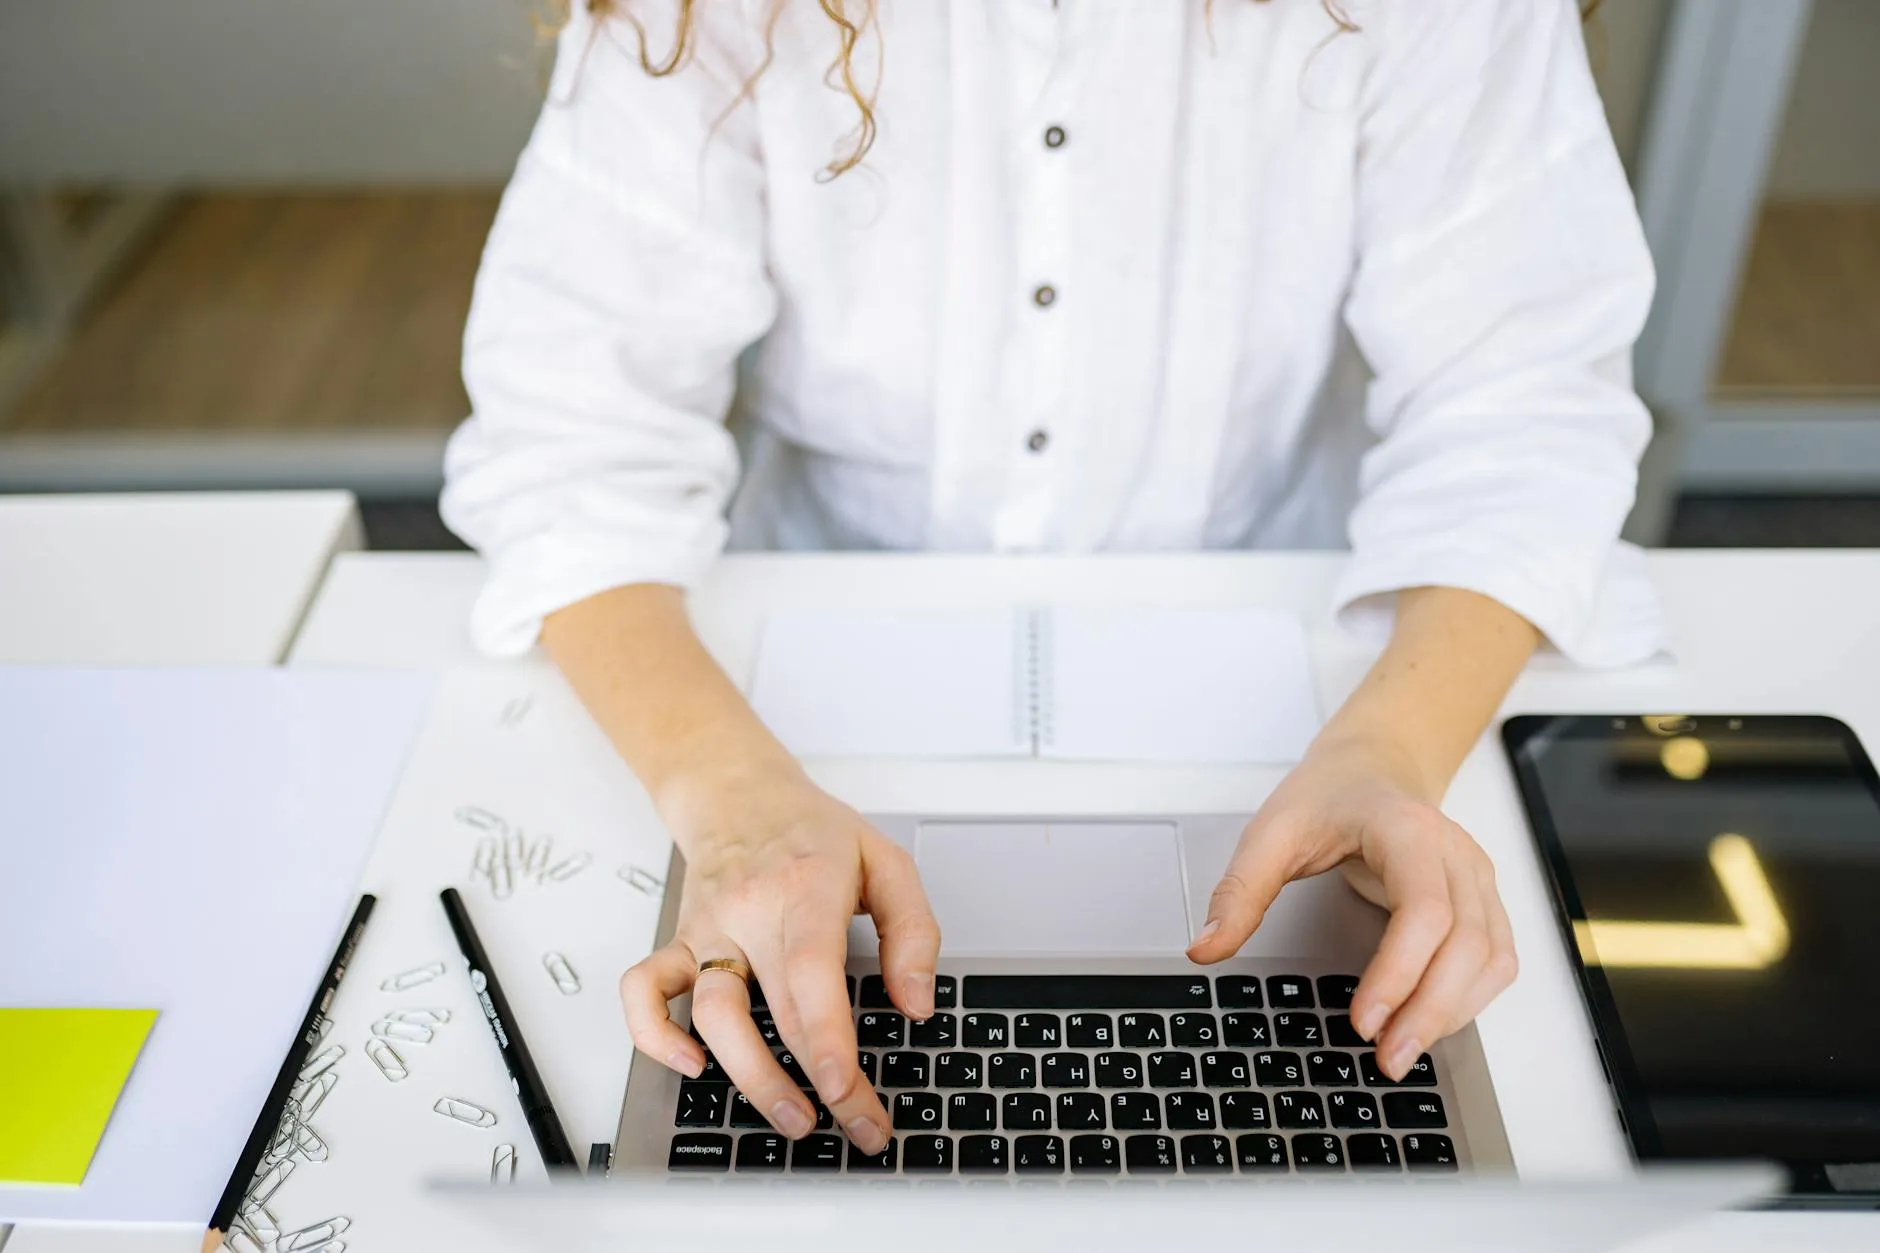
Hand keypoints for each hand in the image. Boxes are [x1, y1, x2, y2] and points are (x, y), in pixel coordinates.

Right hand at [618, 764, 938, 1154]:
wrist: (738, 792)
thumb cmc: (813, 833)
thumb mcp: (886, 860)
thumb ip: (913, 930)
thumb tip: (917, 1001)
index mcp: (806, 889)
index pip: (810, 973)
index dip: (826, 1039)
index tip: (845, 1090)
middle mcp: (750, 911)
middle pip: (776, 1010)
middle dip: (815, 1082)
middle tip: (857, 1125)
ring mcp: (708, 930)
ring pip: (711, 1013)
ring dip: (750, 1076)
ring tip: (793, 1117)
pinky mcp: (679, 942)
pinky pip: (643, 989)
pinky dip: (653, 1033)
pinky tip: (691, 1065)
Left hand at [1186, 736, 1516, 1079]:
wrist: (1373, 766)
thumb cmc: (1328, 795)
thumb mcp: (1271, 832)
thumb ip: (1239, 892)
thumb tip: (1205, 948)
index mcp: (1406, 830)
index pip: (1425, 909)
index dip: (1400, 971)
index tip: (1363, 1020)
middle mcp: (1454, 854)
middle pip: (1466, 944)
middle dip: (1429, 1011)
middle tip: (1386, 1059)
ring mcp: (1476, 877)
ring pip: (1490, 958)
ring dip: (1453, 1013)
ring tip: (1402, 1052)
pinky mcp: (1484, 901)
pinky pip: (1496, 959)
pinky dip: (1470, 1000)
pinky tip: (1431, 1023)